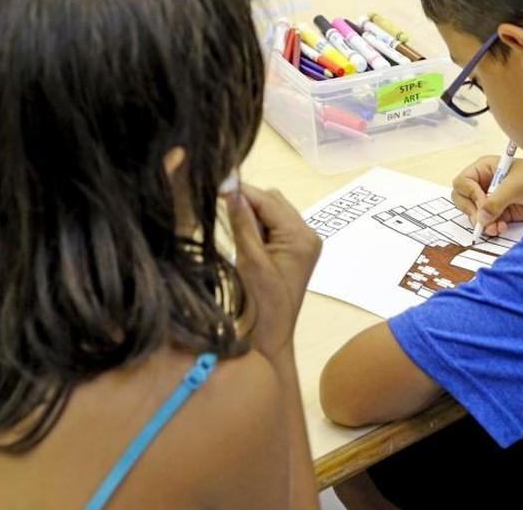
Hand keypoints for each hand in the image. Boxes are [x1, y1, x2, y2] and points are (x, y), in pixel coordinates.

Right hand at [225, 185, 320, 358]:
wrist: (270, 339)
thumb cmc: (259, 305)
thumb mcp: (249, 260)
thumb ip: (242, 222)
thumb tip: (230, 185)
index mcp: (301, 236)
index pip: (268, 200)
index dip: (241, 191)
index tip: (214, 185)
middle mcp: (308, 234)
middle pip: (273, 201)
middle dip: (247, 201)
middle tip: (220, 208)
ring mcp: (304, 242)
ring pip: (273, 211)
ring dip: (252, 212)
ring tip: (231, 225)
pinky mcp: (295, 250)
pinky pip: (275, 226)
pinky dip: (258, 225)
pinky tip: (244, 236)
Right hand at [451, 157, 522, 236]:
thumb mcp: (515, 186)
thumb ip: (495, 201)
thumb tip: (480, 218)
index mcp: (485, 168)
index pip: (463, 182)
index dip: (469, 194)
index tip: (483, 202)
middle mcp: (486, 183)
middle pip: (463, 199)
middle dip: (472, 211)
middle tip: (483, 219)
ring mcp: (494, 199)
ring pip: (475, 214)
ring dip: (482, 223)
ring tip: (495, 226)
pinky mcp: (503, 213)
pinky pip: (488, 223)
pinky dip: (491, 228)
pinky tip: (501, 228)